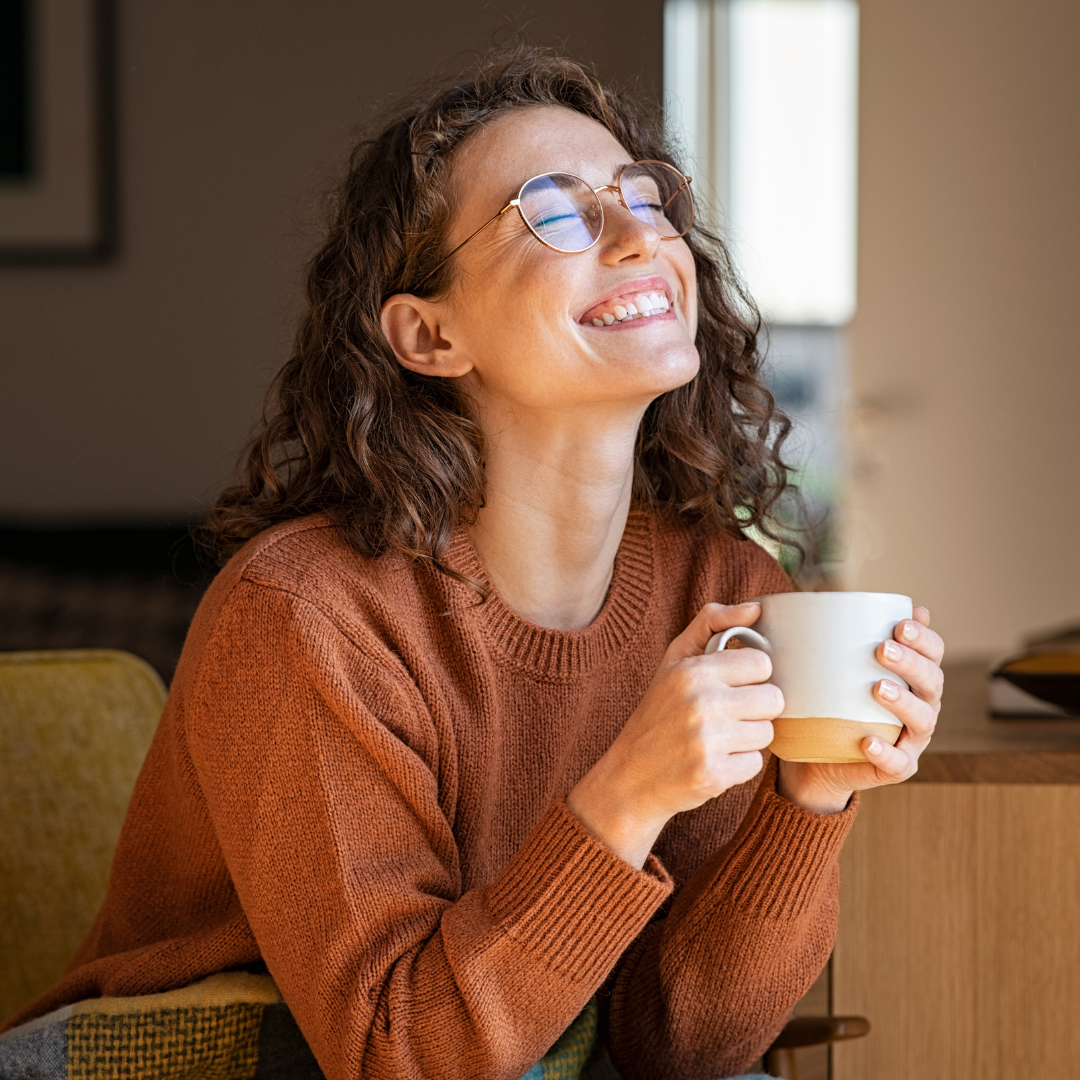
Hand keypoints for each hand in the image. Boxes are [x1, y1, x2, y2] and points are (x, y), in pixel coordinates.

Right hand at [568, 602, 782, 867]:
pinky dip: (738, 766)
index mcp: (692, 671)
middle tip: (727, 716)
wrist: (629, 777)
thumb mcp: (674, 661)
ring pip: (767, 733)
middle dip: (755, 709)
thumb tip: (755, 608)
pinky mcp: (713, 775)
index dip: (750, 677)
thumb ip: (711, 624)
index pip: (761, 664)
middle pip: (772, 699)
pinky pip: (755, 764)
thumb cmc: (658, 714)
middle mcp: (700, 703)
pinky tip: (713, 761)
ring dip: (748, 739)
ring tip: (717, 740)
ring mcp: (706, 741)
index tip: (731, 687)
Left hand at [777, 606, 944, 814]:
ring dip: (904, 702)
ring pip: (923, 720)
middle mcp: (921, 705)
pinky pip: (898, 762)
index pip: (932, 652)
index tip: (900, 624)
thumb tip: (819, 597)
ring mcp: (911, 739)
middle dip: (912, 662)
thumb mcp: (831, 667)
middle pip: (932, 681)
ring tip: (878, 688)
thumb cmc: (828, 701)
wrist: (817, 756)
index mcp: (912, 676)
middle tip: (882, 650)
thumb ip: (834, 637)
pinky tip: (868, 741)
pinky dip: (886, 752)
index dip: (924, 637)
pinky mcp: (896, 767)